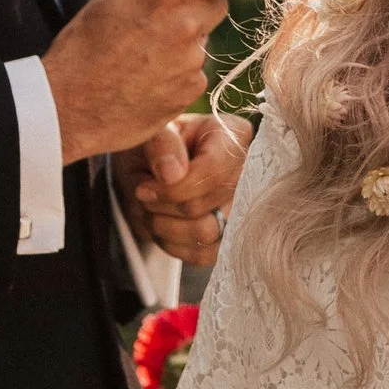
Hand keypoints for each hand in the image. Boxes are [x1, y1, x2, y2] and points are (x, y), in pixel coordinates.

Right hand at [42, 0, 274, 166]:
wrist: (65, 108)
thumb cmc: (80, 48)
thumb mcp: (108, 1)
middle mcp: (184, 25)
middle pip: (215, 4)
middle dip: (199, 5)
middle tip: (167, 14)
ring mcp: (190, 61)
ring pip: (201, 40)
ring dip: (184, 42)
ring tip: (143, 54)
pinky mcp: (189, 92)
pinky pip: (192, 72)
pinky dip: (176, 72)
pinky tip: (145, 77)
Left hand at [117, 111, 252, 268]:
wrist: (147, 169)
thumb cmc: (152, 146)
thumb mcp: (149, 133)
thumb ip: (160, 143)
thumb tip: (172, 173)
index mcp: (233, 135)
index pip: (215, 171)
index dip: (175, 188)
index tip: (143, 188)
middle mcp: (247, 172)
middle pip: (206, 206)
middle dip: (163, 206)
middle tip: (142, 193)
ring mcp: (241, 207)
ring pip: (205, 233)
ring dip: (164, 226)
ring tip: (150, 209)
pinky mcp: (228, 237)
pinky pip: (203, 255)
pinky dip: (172, 244)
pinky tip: (161, 225)